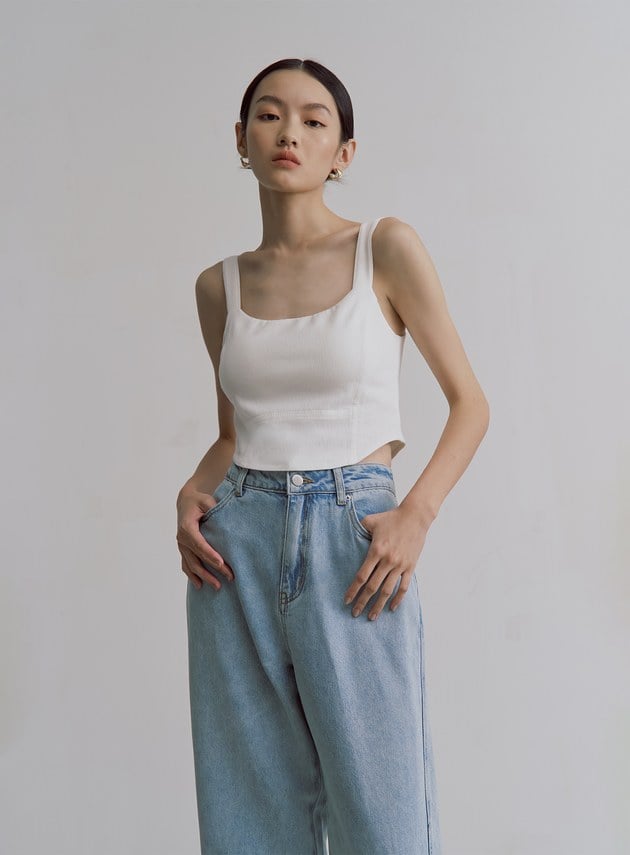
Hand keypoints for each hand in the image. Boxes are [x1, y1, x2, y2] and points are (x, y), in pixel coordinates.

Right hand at [176, 490, 234, 590]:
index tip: (221, 564)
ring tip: (217, 586)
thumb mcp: (206, 500)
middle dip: (213, 570)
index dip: (210, 554)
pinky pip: (186, 565)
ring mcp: (181, 546)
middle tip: (229, 577)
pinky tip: (200, 585)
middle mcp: (182, 539)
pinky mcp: (183, 550)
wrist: (186, 502)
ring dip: (203, 576)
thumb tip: (223, 519)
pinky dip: (192, 576)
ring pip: (191, 565)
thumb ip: (213, 508)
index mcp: (187, 527)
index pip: (199, 544)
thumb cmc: (198, 501)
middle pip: (197, 558)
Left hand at [343, 504, 428, 619]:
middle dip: (362, 602)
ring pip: (387, 590)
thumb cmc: (391, 518)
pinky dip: (397, 599)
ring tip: (371, 616)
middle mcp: (387, 561)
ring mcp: (400, 565)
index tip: (346, 600)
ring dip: (379, 605)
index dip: (353, 590)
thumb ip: (358, 528)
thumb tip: (346, 533)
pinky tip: (391, 608)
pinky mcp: (410, 567)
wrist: (415, 517)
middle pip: (372, 587)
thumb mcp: (371, 520)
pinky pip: (403, 587)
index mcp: (376, 551)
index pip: (361, 576)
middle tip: (355, 613)